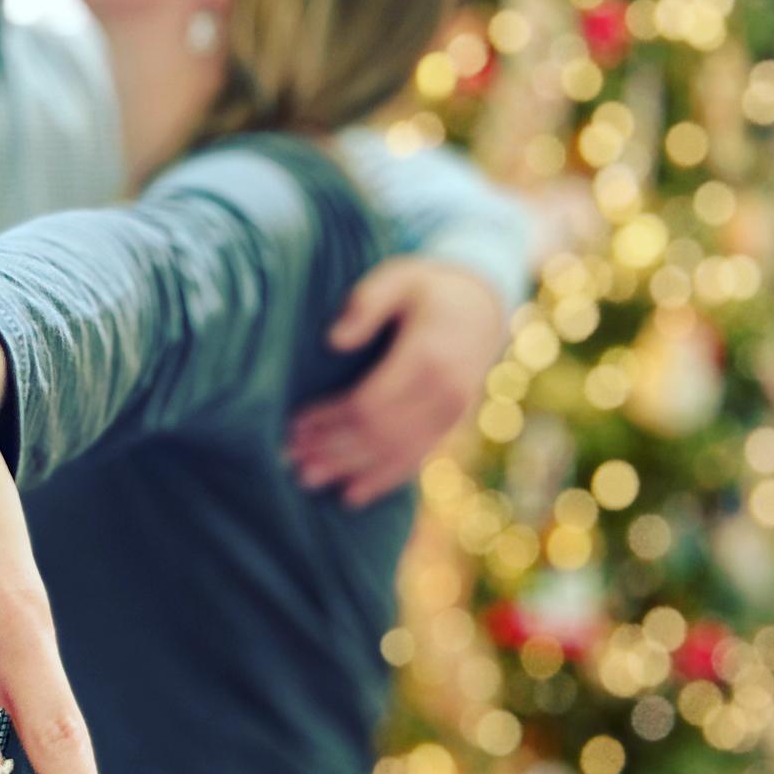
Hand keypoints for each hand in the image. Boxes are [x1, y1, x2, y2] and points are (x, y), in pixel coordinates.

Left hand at [288, 259, 509, 507]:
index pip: (369, 403)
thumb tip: (333, 341)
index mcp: (428, 357)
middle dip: (331, 449)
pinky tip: (350, 495)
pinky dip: (382, 480)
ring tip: (307, 479)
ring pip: (395, 453)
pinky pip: (416, 459)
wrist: (484, 305)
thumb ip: (366, 303)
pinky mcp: (451, 426)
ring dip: (349, 470)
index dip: (329, 420)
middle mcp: (445, 392)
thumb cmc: (428, 288)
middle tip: (289, 459)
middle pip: (378, 434)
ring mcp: (452, 414)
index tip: (294, 425)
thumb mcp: (398, 278)